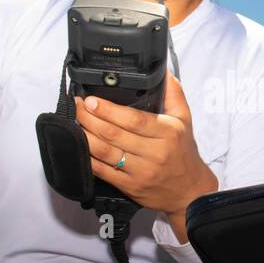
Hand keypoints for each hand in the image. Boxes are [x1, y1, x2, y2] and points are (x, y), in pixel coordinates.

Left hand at [74, 73, 217, 239]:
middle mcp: (154, 153)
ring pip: (105, 152)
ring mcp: (140, 172)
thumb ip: (174, 94)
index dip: (108, 109)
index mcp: (166, 133)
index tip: (91, 100)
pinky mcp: (130, 187)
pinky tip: (79, 145)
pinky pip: (102, 171)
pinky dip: (87, 157)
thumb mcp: (185, 120)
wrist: (189, 191)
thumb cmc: (184, 153)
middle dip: (89, 118)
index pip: (134, 119)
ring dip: (85, 135)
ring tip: (74, 122)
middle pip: (114, 134)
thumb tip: (164, 70)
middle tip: (77, 106)